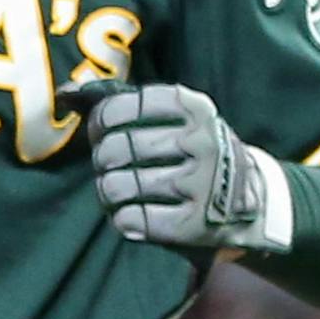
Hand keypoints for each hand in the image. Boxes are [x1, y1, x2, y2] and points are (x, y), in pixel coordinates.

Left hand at [57, 79, 290, 254]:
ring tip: (118, 191)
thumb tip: (65, 93)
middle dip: (102, 159)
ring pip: (117, 186)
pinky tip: (133, 214)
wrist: (254, 202)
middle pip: (114, 149)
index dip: (99, 122)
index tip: (104, 132)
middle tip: (110, 166)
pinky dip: (123, 219)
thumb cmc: (193, 151)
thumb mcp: (172, 117)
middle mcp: (201, 142)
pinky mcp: (195, 225)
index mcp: (194, 107)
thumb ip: (119, 100)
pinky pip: (131, 220)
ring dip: (108, 191)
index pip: (118, 107)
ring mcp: (201, 185)